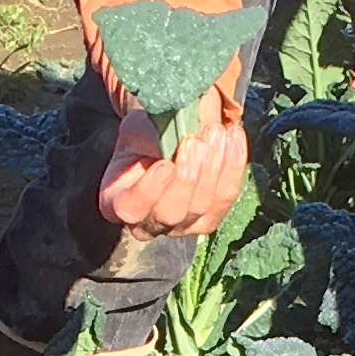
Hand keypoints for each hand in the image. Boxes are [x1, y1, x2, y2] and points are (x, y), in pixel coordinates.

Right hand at [98, 96, 247, 238]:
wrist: (171, 134)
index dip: (149, 190)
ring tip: (216, 133)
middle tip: (196, 141)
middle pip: (171, 213)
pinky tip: (233, 137)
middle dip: (187, 177)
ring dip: (213, 167)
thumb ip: (148, 138)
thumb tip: (170, 136)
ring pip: (202, 206)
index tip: (164, 164)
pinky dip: (233, 166)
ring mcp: (182, 226)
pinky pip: (225, 197)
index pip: (131, 209)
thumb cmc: (146, 134)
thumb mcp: (138, 129)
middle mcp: (149, 223)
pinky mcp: (210, 218)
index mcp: (121, 202)